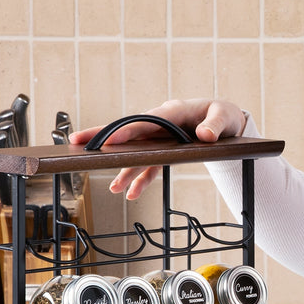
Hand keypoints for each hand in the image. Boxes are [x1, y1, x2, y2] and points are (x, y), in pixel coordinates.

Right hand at [69, 98, 247, 199]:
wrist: (225, 121)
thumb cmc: (223, 114)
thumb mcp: (225, 116)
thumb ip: (215, 125)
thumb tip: (204, 135)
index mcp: (173, 110)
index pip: (146, 120)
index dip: (127, 130)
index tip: (109, 139)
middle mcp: (162, 123)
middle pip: (129, 131)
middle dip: (103, 137)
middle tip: (77, 144)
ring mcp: (161, 138)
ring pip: (136, 152)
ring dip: (123, 169)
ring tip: (113, 187)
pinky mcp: (165, 151)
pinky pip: (149, 165)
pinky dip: (141, 179)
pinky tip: (131, 193)